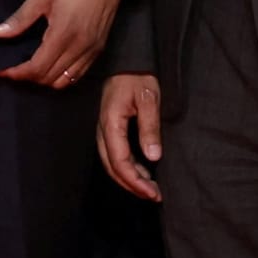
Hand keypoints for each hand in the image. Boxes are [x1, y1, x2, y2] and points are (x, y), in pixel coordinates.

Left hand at [0, 0, 126, 87]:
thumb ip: (20, 18)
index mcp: (63, 34)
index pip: (37, 68)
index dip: (17, 73)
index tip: (1, 70)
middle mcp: (80, 47)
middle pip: (50, 78)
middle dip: (28, 77)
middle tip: (11, 67)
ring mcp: (92, 49)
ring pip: (65, 80)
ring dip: (45, 79)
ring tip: (29, 67)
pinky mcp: (99, 47)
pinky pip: (78, 73)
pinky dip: (62, 75)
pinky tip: (50, 64)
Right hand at [97, 74, 163, 201]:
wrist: (129, 61)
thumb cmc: (140, 77)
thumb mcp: (149, 99)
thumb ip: (149, 128)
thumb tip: (153, 157)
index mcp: (111, 123)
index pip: (119, 161)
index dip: (135, 181)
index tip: (153, 193)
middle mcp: (103, 130)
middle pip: (111, 167)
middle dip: (132, 185)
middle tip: (154, 196)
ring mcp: (105, 130)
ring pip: (111, 163)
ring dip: (130, 178)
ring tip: (151, 189)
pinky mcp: (110, 129)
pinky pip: (115, 154)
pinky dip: (128, 168)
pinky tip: (144, 173)